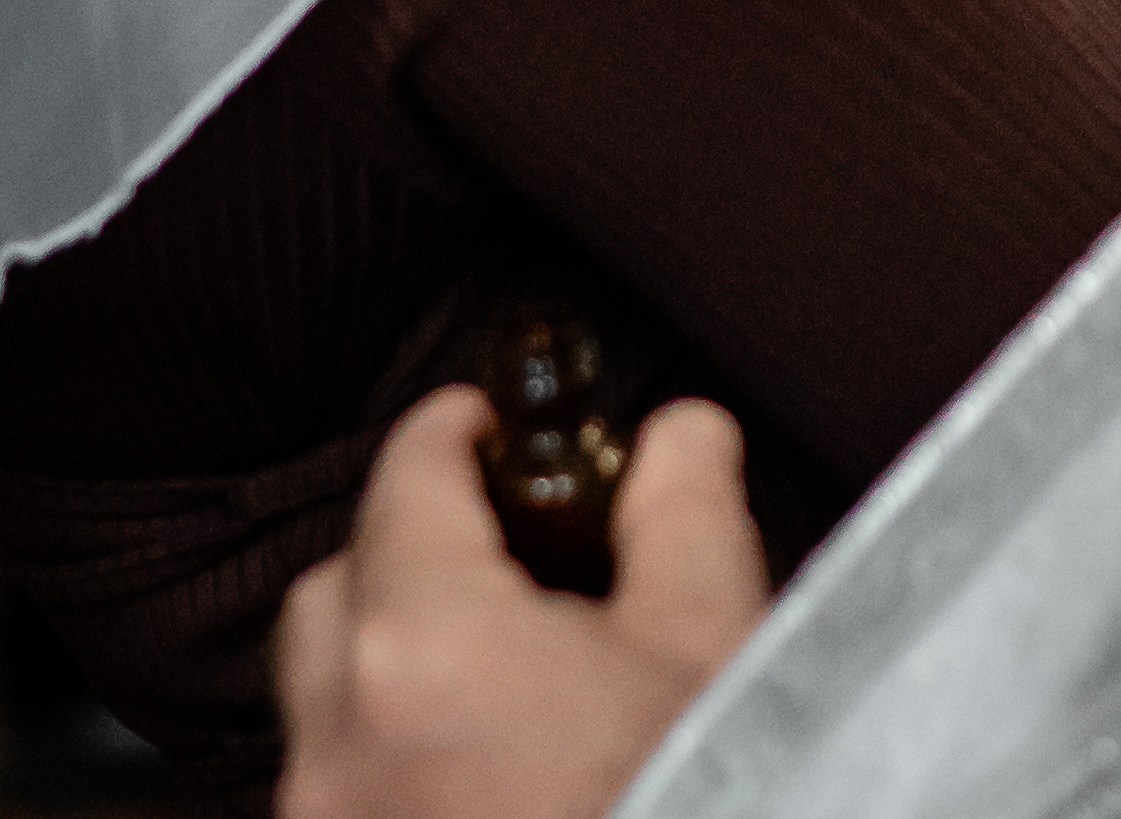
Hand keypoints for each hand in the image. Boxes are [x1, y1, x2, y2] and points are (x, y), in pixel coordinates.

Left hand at [275, 387, 769, 818]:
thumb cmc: (692, 793)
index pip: (404, 478)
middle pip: (333, 592)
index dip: (454, 430)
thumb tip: (678, 435)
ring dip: (392, 664)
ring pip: (326, 709)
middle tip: (500, 543)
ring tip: (501, 670)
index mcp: (422, 643)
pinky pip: (343, 797)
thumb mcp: (712, 639)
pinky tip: (489, 771)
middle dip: (405, 547)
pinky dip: (394, 757)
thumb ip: (684, 507)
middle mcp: (341, 742)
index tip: (491, 421)